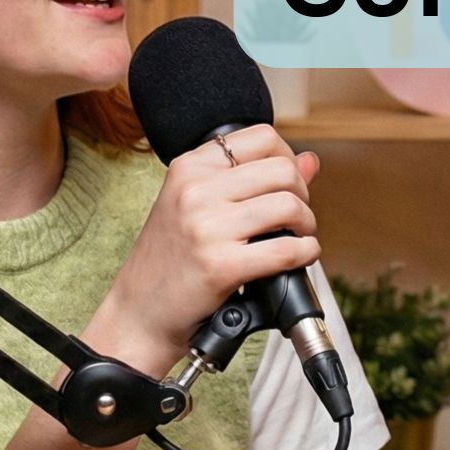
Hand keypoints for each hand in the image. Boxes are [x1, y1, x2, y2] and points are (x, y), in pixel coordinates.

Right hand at [90, 130, 321, 375]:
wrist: (138, 312)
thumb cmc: (170, 259)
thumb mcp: (197, 206)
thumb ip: (252, 178)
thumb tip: (310, 161)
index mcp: (189, 168)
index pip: (261, 137)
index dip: (287, 158)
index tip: (288, 182)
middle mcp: (195, 191)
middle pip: (283, 170)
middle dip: (303, 194)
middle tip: (295, 217)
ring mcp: (207, 227)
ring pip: (290, 206)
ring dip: (306, 226)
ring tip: (296, 237)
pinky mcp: (220, 265)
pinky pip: (286, 250)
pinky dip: (305, 254)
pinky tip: (298, 258)